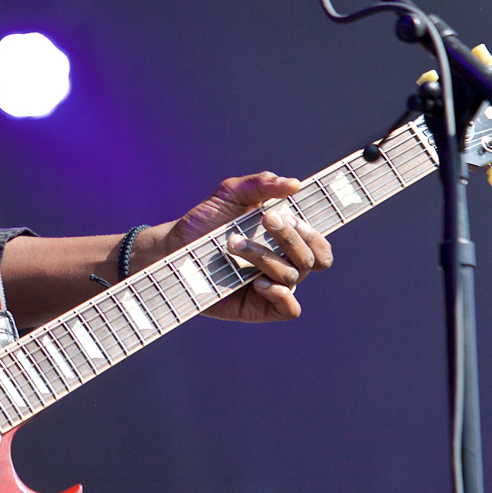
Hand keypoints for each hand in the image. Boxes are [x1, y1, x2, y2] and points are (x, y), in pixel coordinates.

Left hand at [152, 171, 332, 321]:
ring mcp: (272, 285)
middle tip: (267, 219)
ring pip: (292, 275)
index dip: (314, 233)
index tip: (294, 217)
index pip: (318, 242)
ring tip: (233, 243)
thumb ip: (261, 184)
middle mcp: (284, 262)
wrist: (173, 247)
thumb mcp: (230, 194)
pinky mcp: (259, 307)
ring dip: (265, 256)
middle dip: (290, 237)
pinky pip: (290, 308)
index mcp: (285, 238)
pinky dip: (281, 295)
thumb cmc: (205, 221)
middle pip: (311, 258)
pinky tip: (258, 283)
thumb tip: (294, 183)